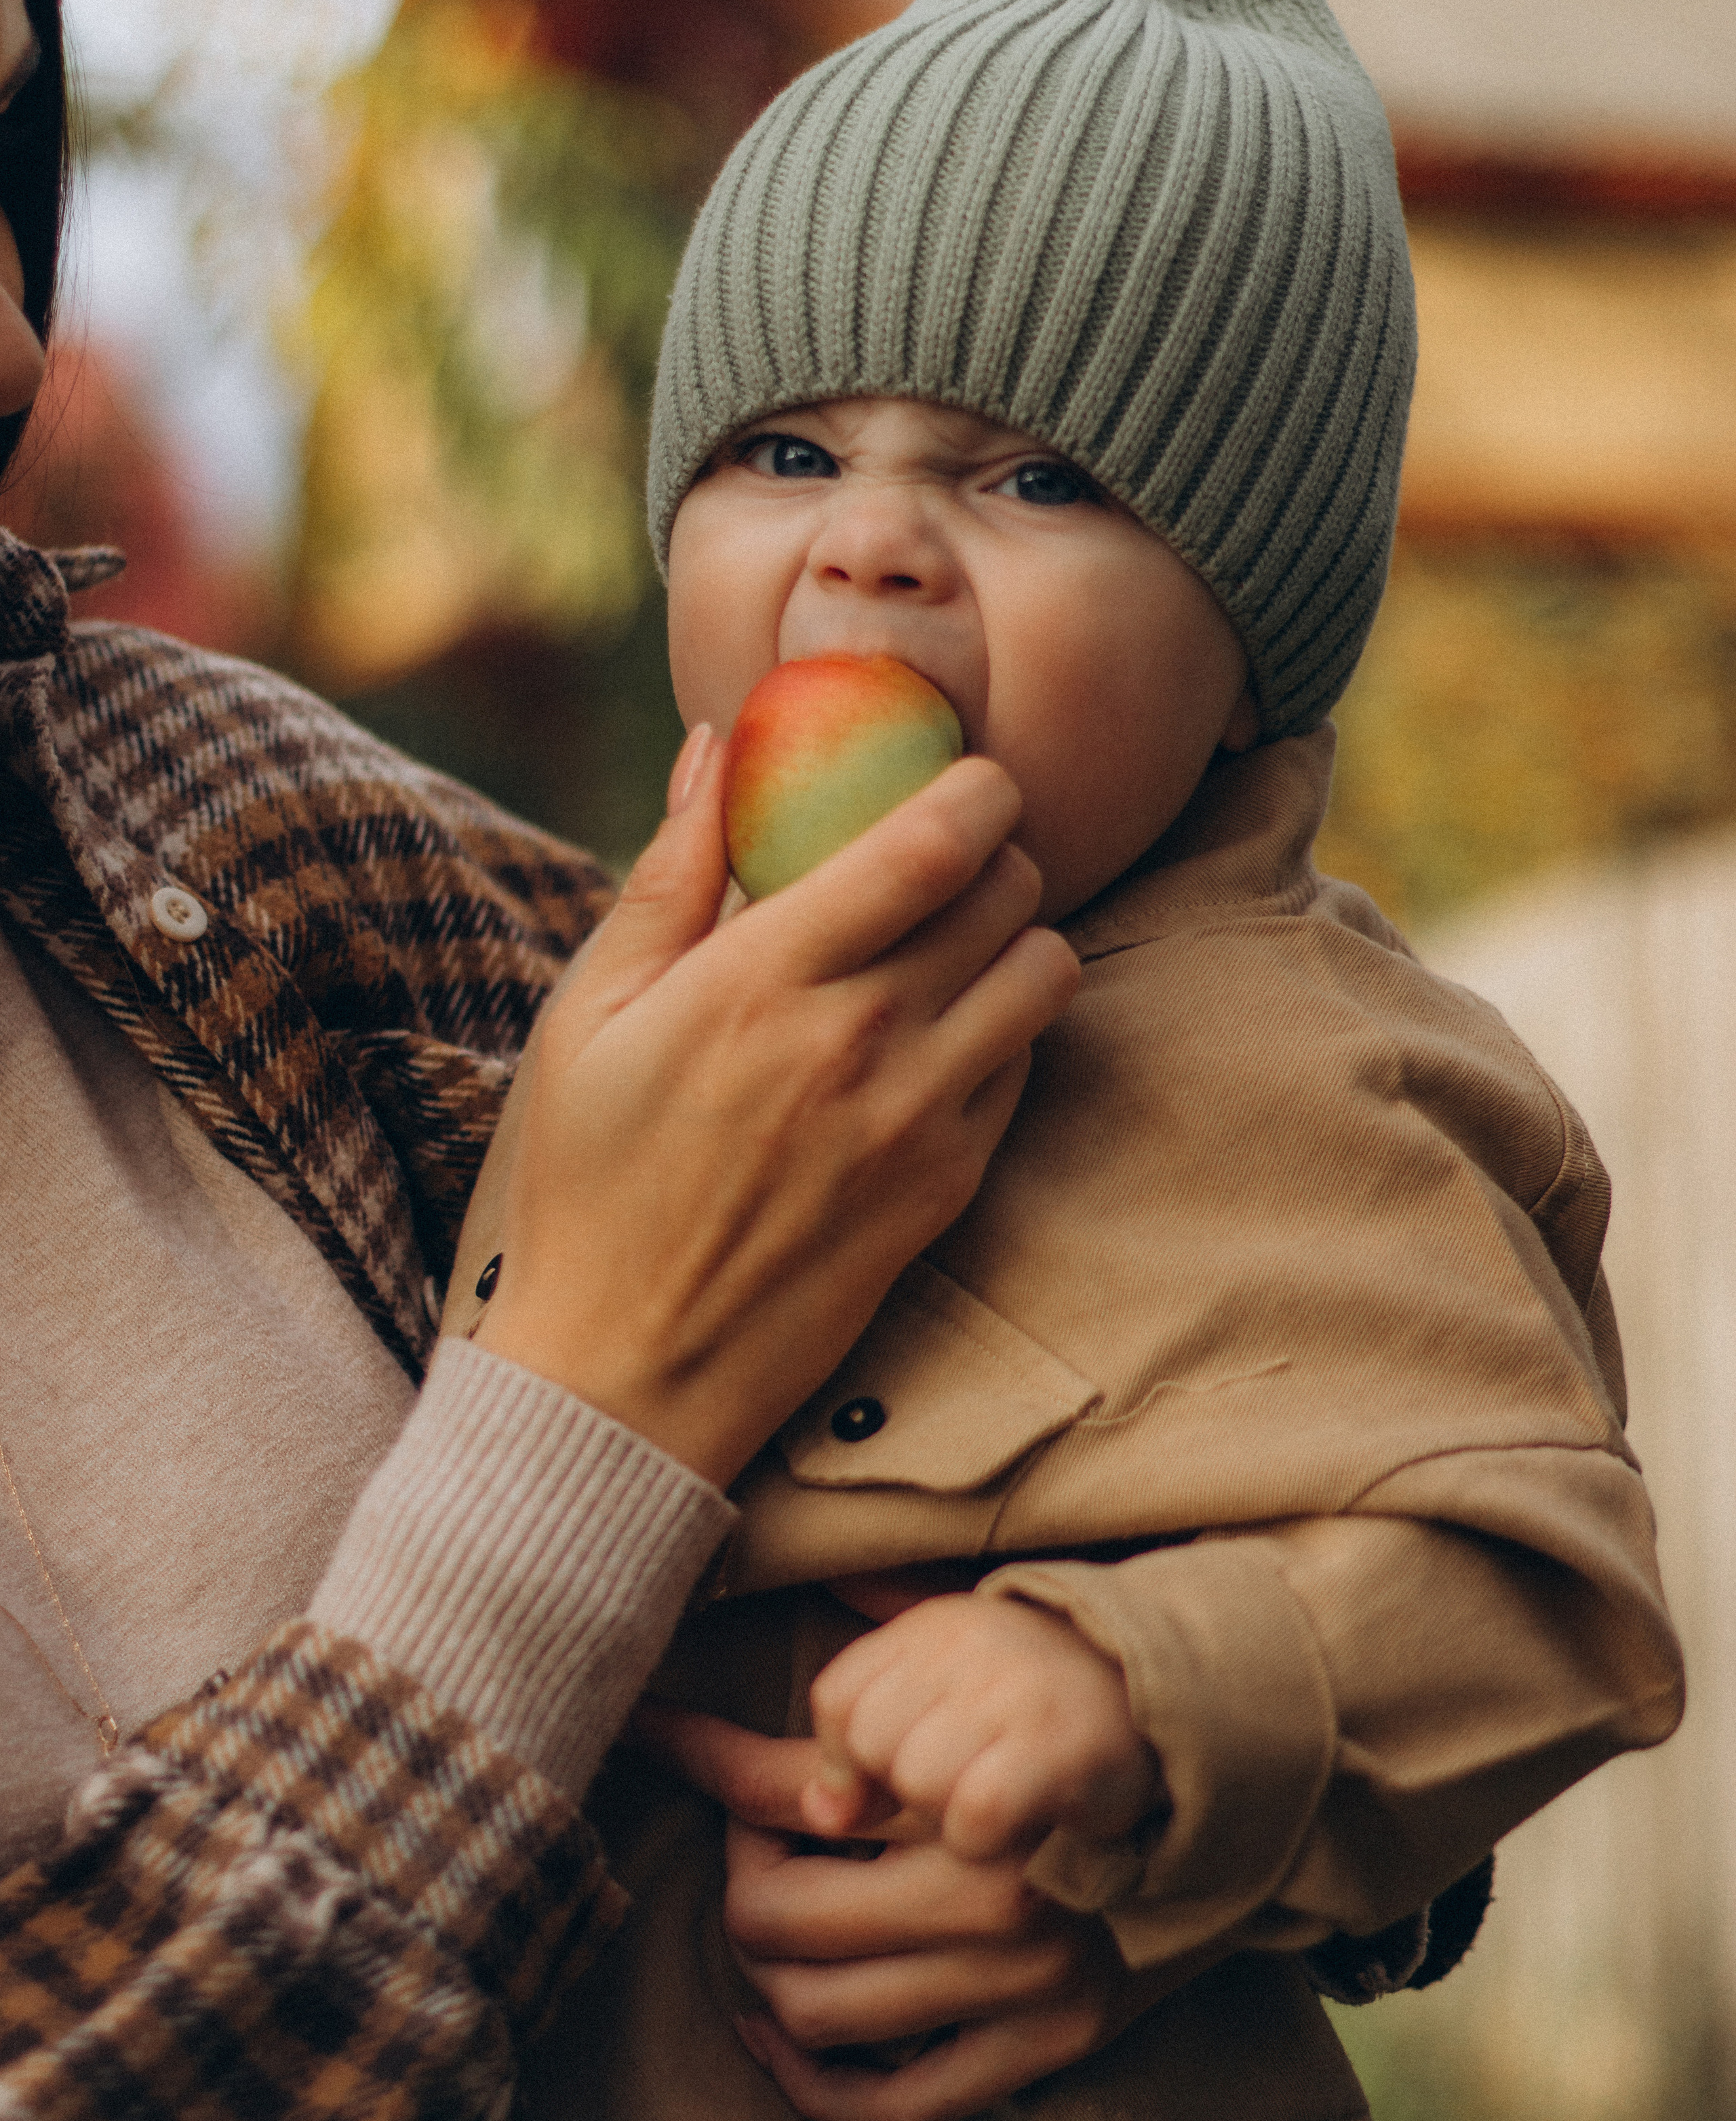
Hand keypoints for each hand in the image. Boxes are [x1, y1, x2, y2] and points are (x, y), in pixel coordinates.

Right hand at [458, 727, 1079, 1485]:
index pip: (933, 841)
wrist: (627, 1372)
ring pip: (1045, 974)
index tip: (965, 777)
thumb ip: (667, 875)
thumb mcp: (589, 1017)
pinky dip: (1006, 1031)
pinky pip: (1025, 1068)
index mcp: (763, 979)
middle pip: (1007, 891)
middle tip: (951, 860)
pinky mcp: (948, 1186)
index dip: (976, 787)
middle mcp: (860, 1040)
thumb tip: (715, 748)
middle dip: (995, 852)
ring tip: (959, 947)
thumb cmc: (585, 1184)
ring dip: (1018, 938)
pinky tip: (940, 1040)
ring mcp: (917, 1119)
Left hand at [638, 1706, 1170, 2120]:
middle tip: (758, 1852)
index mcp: (960, 1786)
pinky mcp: (1046, 2045)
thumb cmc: (1069, 1714)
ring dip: (766, 1982)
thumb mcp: (973, 1663)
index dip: (700, 1761)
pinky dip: (818, 2085)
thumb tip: (751, 1633)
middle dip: (742, 1884)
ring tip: (775, 1936)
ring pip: (815, 2012)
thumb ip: (866, 1663)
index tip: (653, 1735)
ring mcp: (1018, 1982)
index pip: (778, 1789)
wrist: (1214, 1786)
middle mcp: (988, 1892)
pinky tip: (780, 2037)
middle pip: (775, 1916)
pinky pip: (899, 2103)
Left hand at [804, 1589, 1165, 1861]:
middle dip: (900, 1784)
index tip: (868, 1778)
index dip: (840, 1759)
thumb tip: (821, 1812)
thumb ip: (866, 1732)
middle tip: (943, 1792)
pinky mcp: (1059, 1752)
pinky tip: (1015, 1829)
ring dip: (945, 1813)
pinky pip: (972, 1818)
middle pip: (873, 1742)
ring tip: (989, 1805)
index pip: (836, 1698)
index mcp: (934, 1626)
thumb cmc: (1038, 1713)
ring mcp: (1017, 1694)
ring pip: (917, 1779)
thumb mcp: (945, 1688)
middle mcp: (972, 1645)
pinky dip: (986, 1839)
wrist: (1171, 1708)